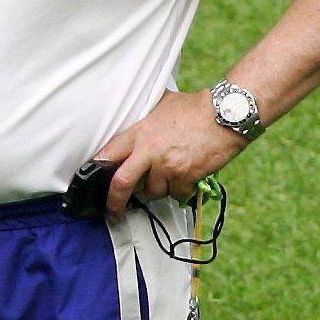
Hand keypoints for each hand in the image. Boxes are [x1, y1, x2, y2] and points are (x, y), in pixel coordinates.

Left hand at [91, 89, 244, 215]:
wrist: (226, 113)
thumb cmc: (195, 108)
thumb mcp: (160, 105)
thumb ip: (144, 120)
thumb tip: (132, 125)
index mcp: (138, 133)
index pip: (107, 156)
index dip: (96, 172)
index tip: (93, 185)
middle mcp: (149, 151)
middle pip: (121, 184)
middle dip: (114, 203)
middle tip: (113, 214)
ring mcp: (167, 165)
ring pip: (154, 192)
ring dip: (160, 188)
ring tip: (172, 171)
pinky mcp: (186, 176)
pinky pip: (177, 194)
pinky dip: (181, 190)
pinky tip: (189, 174)